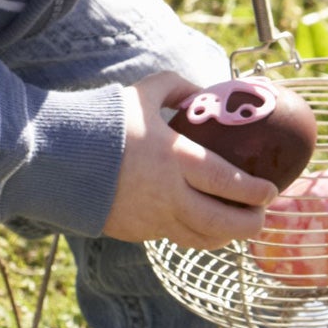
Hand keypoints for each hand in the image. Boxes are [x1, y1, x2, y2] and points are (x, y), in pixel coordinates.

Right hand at [101, 73, 275, 248]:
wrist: (57, 156)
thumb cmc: (103, 119)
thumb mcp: (143, 92)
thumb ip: (177, 88)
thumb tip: (201, 93)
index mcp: (175, 158)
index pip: (227, 181)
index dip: (254, 191)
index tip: (271, 191)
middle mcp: (168, 194)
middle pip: (220, 222)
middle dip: (248, 225)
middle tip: (261, 218)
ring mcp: (152, 218)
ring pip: (199, 239)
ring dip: (224, 237)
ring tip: (236, 228)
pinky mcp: (135, 232)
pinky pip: (171, 237)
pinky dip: (191, 234)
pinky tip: (198, 224)